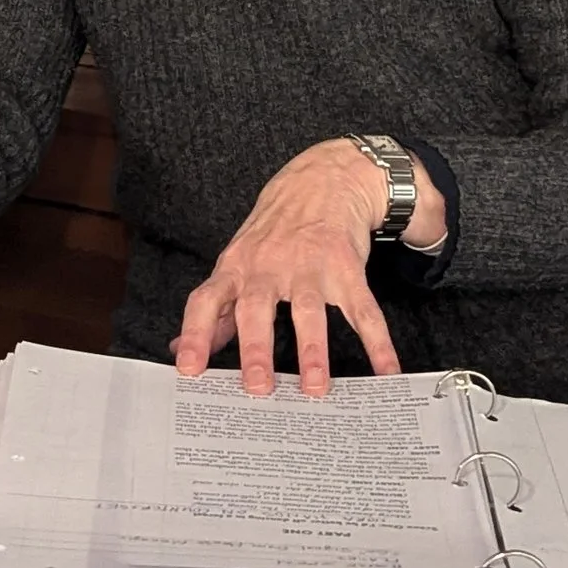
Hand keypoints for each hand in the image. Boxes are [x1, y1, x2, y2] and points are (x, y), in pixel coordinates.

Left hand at [171, 140, 408, 397]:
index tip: (188, 369)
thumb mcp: (238, 262)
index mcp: (237, 267)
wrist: (323, 180)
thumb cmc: (273, 231)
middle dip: (256, 348)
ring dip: (312, 350)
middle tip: (258, 387)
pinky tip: (386, 370)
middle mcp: (269, 266)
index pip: (207, 301)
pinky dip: (376, 342)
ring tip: (314, 388)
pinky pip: (362, 309)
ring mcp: (310, 265)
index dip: (195, 334)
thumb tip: (181, 348)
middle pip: (257, 307)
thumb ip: (216, 308)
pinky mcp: (346, 267)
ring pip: (308, 310)